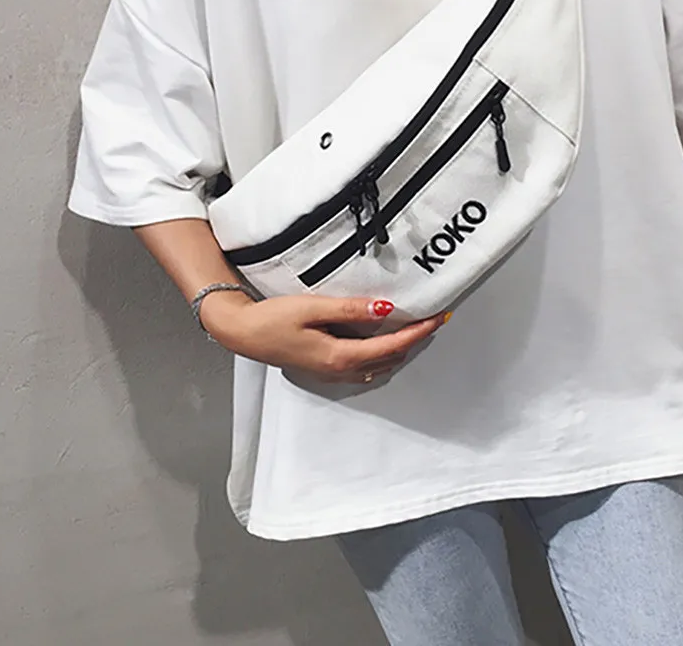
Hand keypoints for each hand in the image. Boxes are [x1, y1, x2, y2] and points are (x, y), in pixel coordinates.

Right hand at [200, 292, 444, 382]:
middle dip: (415, 339)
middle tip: (434, 318)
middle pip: (391, 357)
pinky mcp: (327, 368)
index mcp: (342, 357)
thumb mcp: (313, 308)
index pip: (393, 345)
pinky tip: (383, 338)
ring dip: (400, 347)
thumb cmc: (273, 320)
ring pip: (380, 364)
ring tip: (416, 326)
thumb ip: (351, 310)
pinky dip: (383, 352)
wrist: (243, 334)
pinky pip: (366, 365)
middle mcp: (342, 370)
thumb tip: (386, 309)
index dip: (419, 331)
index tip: (439, 317)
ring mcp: (334, 373)